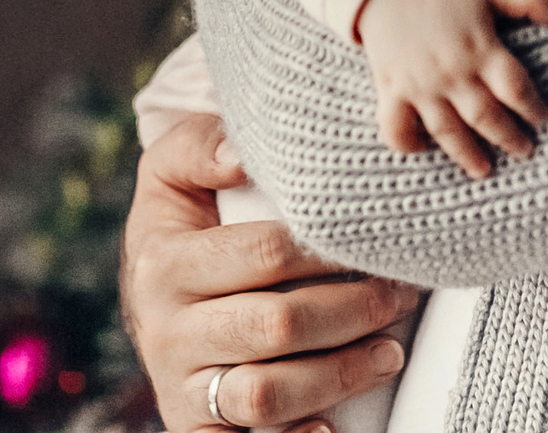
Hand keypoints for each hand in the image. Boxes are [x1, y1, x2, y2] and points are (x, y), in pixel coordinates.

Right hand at [120, 112, 419, 431]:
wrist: (145, 289)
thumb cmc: (183, 216)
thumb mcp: (173, 169)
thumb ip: (202, 144)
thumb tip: (241, 153)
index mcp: (165, 261)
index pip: (264, 255)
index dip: (329, 250)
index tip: (376, 239)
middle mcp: (166, 329)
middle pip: (276, 327)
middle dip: (353, 310)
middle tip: (402, 292)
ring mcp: (181, 385)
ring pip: (266, 393)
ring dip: (340, 373)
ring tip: (390, 349)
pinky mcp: (195, 426)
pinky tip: (332, 428)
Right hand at [355, 0, 547, 179]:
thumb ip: (529, 0)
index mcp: (480, 47)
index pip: (515, 87)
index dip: (533, 107)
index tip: (544, 119)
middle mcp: (452, 71)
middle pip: (486, 116)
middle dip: (509, 138)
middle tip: (525, 152)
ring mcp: (419, 84)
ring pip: (447, 131)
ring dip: (467, 154)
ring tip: (484, 170)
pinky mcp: (391, 89)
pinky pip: (396, 127)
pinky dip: (407, 143)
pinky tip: (422, 149)